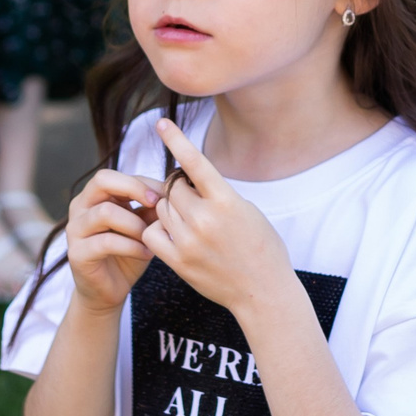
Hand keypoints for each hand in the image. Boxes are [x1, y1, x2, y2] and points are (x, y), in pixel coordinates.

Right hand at [63, 168, 163, 316]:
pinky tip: (146, 254)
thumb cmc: (128, 252)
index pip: (116, 175)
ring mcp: (75, 229)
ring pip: (106, 212)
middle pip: (102, 180)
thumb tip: (174, 188)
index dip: (143, 182)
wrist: (108, 291)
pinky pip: (107, 242)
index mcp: (94, 196)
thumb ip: (152, 208)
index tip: (166, 195)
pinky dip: (132, 246)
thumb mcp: (143, 225)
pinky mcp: (77, 253)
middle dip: (134, 189)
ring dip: (135, 224)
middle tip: (156, 204)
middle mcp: (80, 207)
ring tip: (151, 238)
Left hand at [140, 120, 294, 317]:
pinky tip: (173, 233)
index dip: (177, 140)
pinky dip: (158, 228)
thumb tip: (187, 181)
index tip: (161, 123)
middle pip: (173, 188)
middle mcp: (206, 219)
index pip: (196, 163)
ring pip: (162, 208)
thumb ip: (217, 194)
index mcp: (227, 202)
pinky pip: (152, 232)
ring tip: (191, 221)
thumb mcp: (247, 211)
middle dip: (179, 189)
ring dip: (171, 208)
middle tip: (193, 200)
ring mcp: (189, 241)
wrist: (263, 292)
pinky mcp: (178, 261)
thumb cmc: (261, 247)